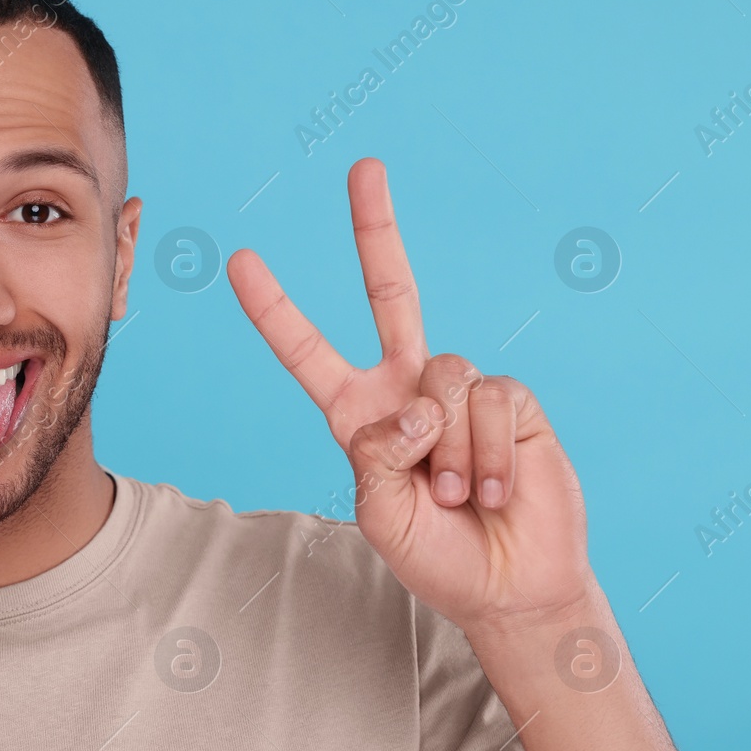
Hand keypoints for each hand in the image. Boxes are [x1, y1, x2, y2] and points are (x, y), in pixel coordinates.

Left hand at [227, 158, 594, 636]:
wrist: (508, 584)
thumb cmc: (434, 554)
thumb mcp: (378, 511)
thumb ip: (378, 453)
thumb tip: (416, 403)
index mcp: (357, 413)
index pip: (307, 351)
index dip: (274, 309)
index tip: (238, 260)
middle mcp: (406, 387)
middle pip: (392, 293)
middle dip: (376, 229)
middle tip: (364, 166)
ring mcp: (459, 389)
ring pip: (442, 379)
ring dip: (448, 455)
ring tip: (456, 498)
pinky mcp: (511, 399)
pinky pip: (489, 402)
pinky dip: (488, 456)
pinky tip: (493, 491)